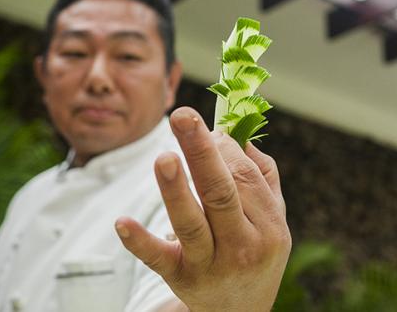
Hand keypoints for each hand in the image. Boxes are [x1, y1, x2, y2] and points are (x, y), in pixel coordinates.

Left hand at [114, 106, 290, 311]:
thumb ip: (263, 175)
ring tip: (164, 158)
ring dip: (176, 190)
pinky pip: (158, 259)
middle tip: (182, 116)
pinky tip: (122, 223)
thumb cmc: (256, 254)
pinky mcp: (180, 278)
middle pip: (221, 193)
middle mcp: (243, 246)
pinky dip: (139, 242)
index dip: (222, 147)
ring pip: (192, 223)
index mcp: (269, 227)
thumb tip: (236, 132)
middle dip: (201, 153)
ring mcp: (211, 264)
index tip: (204, 127)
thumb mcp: (273, 220)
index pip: (244, 178)